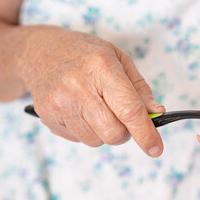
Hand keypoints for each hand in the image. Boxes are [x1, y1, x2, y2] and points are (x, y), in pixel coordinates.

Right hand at [17, 26, 164, 156]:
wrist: (42, 51)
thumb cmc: (86, 54)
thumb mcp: (119, 59)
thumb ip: (140, 88)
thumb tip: (157, 113)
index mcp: (102, 68)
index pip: (129, 109)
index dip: (145, 133)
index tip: (156, 148)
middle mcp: (79, 87)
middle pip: (113, 132)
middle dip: (125, 132)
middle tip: (122, 117)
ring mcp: (59, 103)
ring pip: (96, 141)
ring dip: (104, 132)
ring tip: (98, 108)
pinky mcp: (47, 116)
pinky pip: (78, 140)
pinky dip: (87, 131)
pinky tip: (80, 110)